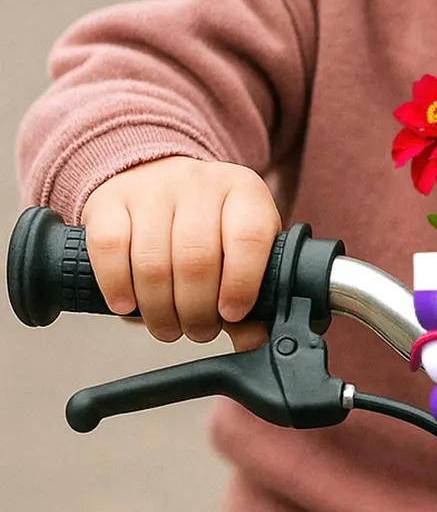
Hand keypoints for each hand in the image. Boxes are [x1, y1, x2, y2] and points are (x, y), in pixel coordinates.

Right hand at [82, 157, 280, 344]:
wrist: (154, 174)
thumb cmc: (205, 223)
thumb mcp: (239, 247)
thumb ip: (253, 293)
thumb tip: (253, 337)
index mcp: (243, 193)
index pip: (249, 237)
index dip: (241, 283)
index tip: (231, 314)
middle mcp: (198, 184)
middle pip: (196, 258)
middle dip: (196, 311)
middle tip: (197, 330)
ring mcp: (151, 189)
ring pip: (153, 261)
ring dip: (159, 309)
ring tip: (167, 326)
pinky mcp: (108, 201)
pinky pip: (109, 248)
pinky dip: (117, 286)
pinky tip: (127, 305)